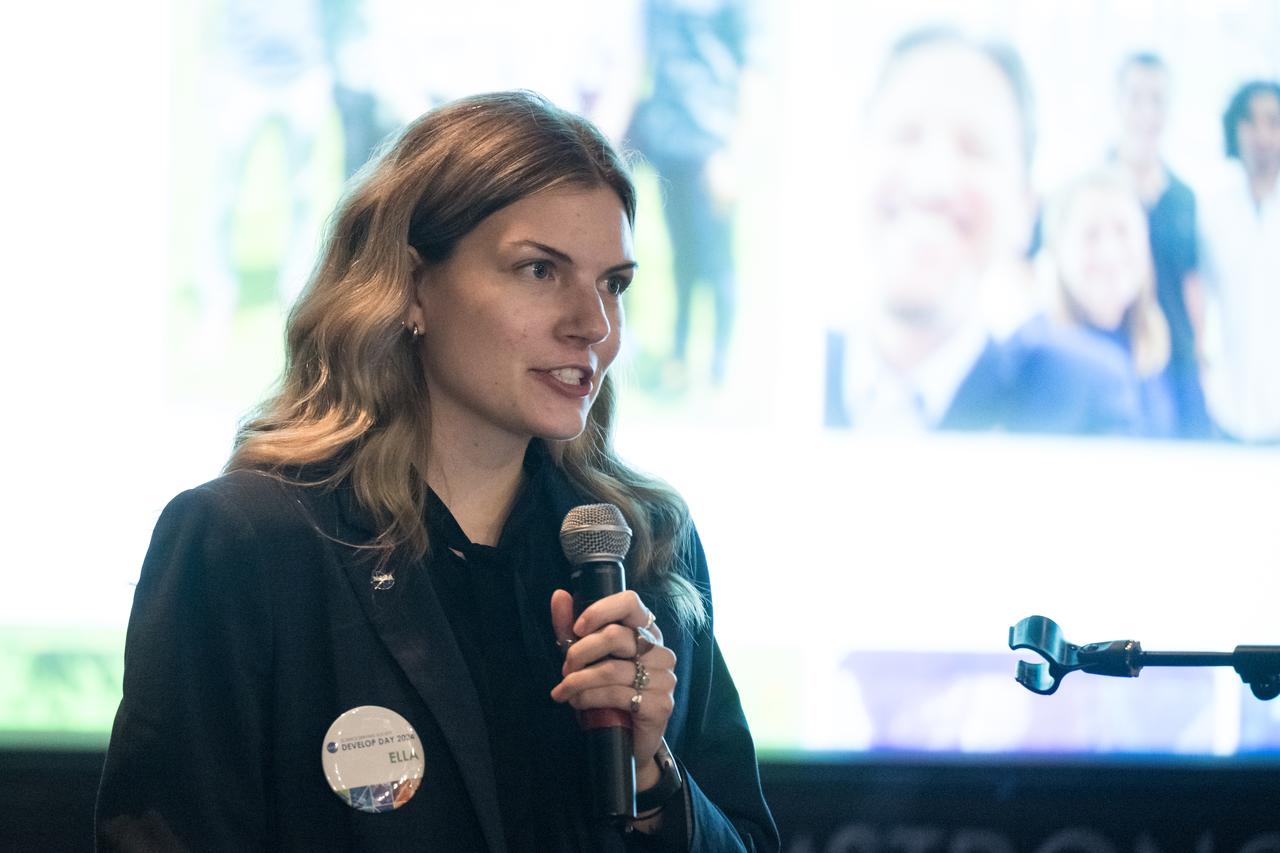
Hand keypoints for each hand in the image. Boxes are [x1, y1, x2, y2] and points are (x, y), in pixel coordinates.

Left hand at [549, 589, 676, 789]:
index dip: (600, 610)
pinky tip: (578, 704)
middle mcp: (660, 651)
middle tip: (565, 670)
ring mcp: (664, 679)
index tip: (577, 628)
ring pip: (612, 669)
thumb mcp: (586, 660)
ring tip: (565, 691)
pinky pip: (617, 694)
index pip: (630, 602)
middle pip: (616, 636)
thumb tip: (559, 595)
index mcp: (646, 633)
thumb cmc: (607, 696)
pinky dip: (589, 698)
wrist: (628, 744)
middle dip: (580, 653)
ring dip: (579, 681)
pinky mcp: (660, 705)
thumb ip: (571, 629)